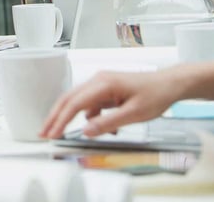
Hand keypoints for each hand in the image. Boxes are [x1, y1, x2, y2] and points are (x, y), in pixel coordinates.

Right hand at [39, 69, 186, 138]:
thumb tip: (86, 130)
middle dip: (55, 117)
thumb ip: (108, 122)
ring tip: (60, 132)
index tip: (52, 134)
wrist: (169, 84)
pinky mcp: (106, 89)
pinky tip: (99, 128)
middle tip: (44, 132)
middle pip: (69, 99)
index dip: (61, 120)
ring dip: (69, 117)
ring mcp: (101, 83)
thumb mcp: (134, 114)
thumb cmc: (156, 95)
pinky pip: (90, 104)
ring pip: (77, 101)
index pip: (75, 103)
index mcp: (104, 83)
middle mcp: (99, 80)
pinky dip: (89, 117)